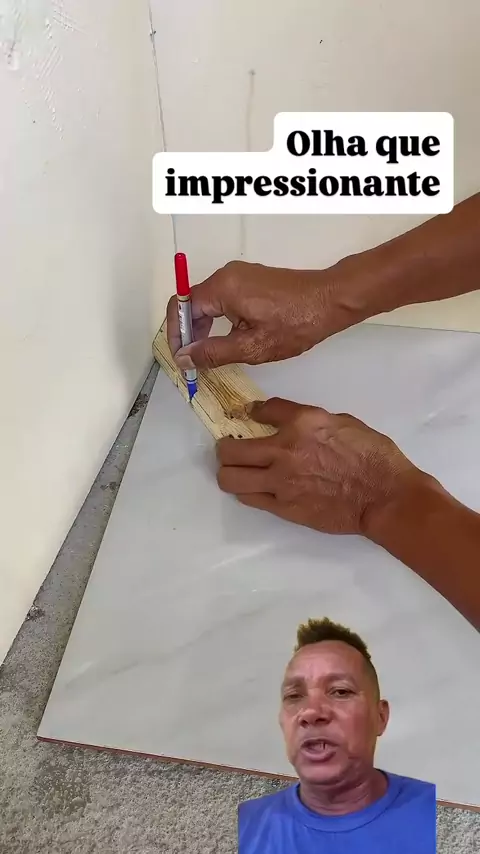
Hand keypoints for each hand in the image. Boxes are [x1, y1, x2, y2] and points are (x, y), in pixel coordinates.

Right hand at [166, 260, 352, 369]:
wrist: (330, 301)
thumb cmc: (296, 322)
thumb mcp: (252, 346)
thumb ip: (213, 353)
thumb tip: (184, 358)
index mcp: (223, 287)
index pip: (182, 308)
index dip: (176, 336)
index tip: (181, 360)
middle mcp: (227, 275)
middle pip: (192, 304)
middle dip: (189, 335)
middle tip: (193, 364)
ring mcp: (240, 276)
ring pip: (208, 303)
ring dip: (204, 330)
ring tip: (209, 357)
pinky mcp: (251, 281)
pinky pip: (223, 300)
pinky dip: (219, 321)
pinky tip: (228, 342)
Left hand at [216, 397, 421, 535]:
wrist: (384, 495)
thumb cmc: (372, 454)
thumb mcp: (342, 421)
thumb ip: (309, 420)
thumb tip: (289, 421)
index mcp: (302, 422)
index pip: (261, 410)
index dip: (252, 412)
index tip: (249, 416)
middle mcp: (284, 450)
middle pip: (230, 449)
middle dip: (226, 448)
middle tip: (230, 449)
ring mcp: (280, 481)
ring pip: (230, 477)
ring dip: (229, 472)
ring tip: (237, 471)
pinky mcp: (283, 507)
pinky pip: (249, 497)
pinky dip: (247, 490)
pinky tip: (254, 487)